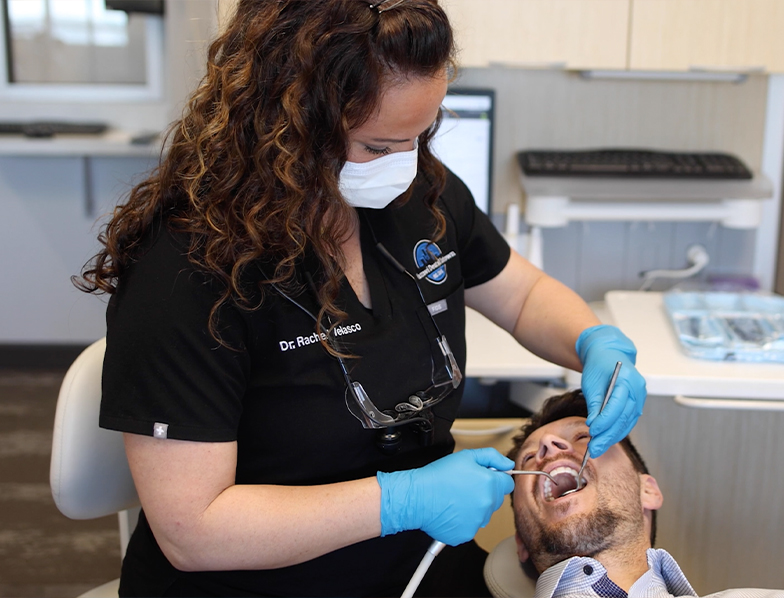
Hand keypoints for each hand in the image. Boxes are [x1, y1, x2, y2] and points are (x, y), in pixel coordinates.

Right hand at [377, 448, 514, 545]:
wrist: (417, 497)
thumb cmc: (438, 476)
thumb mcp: (466, 457)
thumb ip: (491, 458)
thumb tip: (507, 465)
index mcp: (489, 485)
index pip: (507, 484)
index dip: (496, 479)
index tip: (484, 478)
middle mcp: (486, 505)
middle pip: (496, 499)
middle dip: (485, 493)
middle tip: (465, 486)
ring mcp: (477, 522)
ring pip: (483, 514)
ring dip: (474, 508)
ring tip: (455, 499)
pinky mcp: (465, 535)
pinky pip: (470, 527)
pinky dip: (462, 521)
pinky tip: (451, 511)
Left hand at [576, 324, 646, 457]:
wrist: (608, 355)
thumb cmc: (599, 365)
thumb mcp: (591, 382)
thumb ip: (594, 404)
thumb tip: (593, 425)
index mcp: (627, 379)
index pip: (617, 405)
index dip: (605, 421)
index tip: (592, 431)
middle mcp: (637, 390)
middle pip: (623, 418)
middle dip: (608, 435)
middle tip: (594, 449)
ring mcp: (639, 398)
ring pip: (627, 423)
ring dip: (612, 437)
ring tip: (597, 448)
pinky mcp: (636, 405)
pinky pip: (628, 421)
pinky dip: (617, 432)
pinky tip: (606, 440)